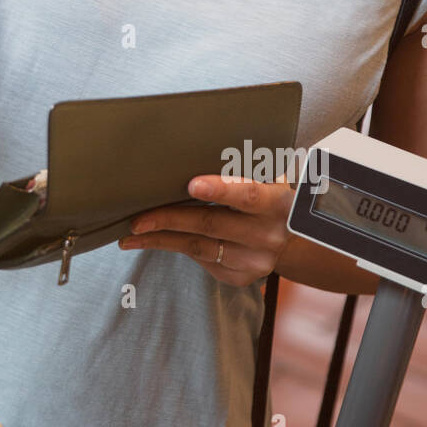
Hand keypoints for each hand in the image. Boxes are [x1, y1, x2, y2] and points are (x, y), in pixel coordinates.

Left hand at [120, 175, 292, 286]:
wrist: (292, 237)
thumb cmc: (267, 195)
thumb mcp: (267, 178)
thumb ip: (241, 169)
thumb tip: (192, 149)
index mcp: (277, 202)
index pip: (247, 195)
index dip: (220, 190)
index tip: (192, 184)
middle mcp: (268, 235)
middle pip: (210, 224)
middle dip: (169, 218)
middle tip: (138, 218)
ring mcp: (255, 260)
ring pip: (199, 247)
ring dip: (161, 238)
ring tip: (133, 232)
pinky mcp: (241, 276)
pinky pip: (201, 260)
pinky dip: (176, 247)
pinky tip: (155, 240)